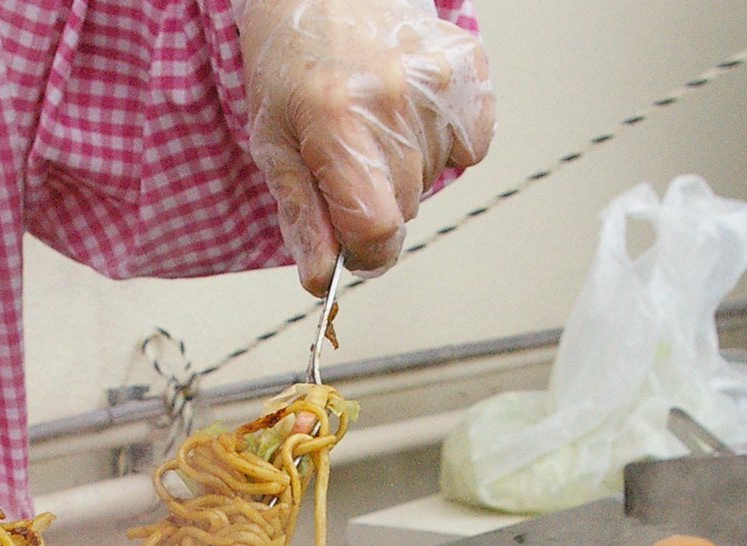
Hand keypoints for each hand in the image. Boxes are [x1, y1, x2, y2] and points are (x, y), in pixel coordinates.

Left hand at [237, 0, 493, 294]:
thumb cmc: (290, 64)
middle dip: (377, 203)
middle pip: (406, 207)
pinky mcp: (467, 69)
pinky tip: (409, 116)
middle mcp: (390, 98)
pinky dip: (444, 144)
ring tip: (374, 126)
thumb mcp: (275, 145)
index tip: (354, 251)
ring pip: (434, 179)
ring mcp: (435, 80)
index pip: (376, 227)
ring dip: (406, 171)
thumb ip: (303, 216)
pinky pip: (471, 146)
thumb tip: (324, 279)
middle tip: (349, 162)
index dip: (366, 254)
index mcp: (335, 119)